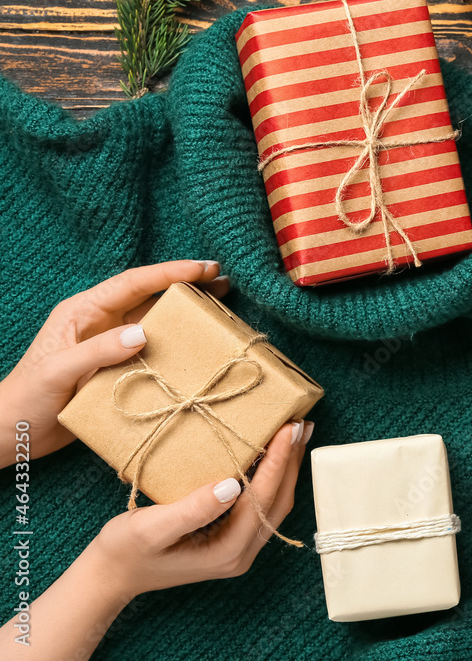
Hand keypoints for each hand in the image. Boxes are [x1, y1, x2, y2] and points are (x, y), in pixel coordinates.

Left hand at [0, 260, 228, 467]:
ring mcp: (112, 345)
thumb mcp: (58, 370)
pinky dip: (179, 344)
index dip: (168, 273)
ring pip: (156, 320)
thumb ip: (96, 350)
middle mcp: (101, 323)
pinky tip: (199, 345)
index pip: (132, 283)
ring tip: (220, 304)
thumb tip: (142, 333)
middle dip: (185, 285)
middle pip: (150, 296)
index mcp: (83, 312)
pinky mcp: (120, 368)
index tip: (201, 268)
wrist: (16, 433)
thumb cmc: (27, 397)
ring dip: (187, 313)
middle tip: (221, 279)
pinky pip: (155, 350)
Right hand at [0, 420, 313, 660]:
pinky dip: (272, 476)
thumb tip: (231, 485)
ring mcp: (239, 547)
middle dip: (292, 461)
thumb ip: (192, 509)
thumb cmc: (125, 551)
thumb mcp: (151, 528)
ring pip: (274, 502)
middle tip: (302, 423)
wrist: (110, 575)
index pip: (263, 499)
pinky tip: (272, 454)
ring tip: (296, 433)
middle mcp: (241, 552)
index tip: (289, 428)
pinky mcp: (232, 538)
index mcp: (227, 551)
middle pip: (279, 501)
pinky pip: (261, 504)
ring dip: (286, 467)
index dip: (279, 462)